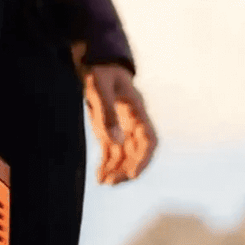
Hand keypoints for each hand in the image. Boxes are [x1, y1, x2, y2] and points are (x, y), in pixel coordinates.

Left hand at [71, 41, 158, 184]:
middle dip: (127, 168)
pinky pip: (112, 150)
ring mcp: (121, 126)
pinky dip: (107, 164)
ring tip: (104, 182)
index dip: (144, 158)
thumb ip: (106, 113)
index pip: (149, 140)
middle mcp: (132, 121)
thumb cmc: (99, 71)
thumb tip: (116, 141)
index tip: (135, 174)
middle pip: (137, 151)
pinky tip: (99, 176)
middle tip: (112, 182)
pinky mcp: (108, 128)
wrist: (95, 61)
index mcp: (137, 110)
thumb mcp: (99, 88)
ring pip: (124, 154)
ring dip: (116, 169)